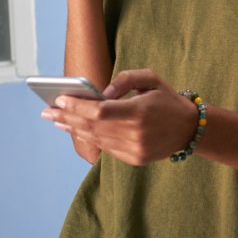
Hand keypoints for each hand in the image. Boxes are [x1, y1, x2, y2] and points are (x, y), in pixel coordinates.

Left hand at [40, 68, 197, 165]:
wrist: (190, 128)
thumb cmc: (167, 99)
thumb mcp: (152, 79)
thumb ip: (125, 79)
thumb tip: (102, 92)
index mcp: (139, 111)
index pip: (98, 111)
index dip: (76, 106)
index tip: (59, 99)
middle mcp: (135, 133)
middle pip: (91, 126)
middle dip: (66, 117)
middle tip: (47, 111)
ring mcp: (134, 149)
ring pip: (96, 139)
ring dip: (73, 129)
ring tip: (57, 120)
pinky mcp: (135, 158)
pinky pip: (106, 148)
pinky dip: (90, 138)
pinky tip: (78, 130)